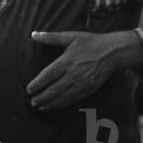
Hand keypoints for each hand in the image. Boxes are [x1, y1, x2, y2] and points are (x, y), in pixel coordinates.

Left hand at [26, 30, 141, 110]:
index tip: (29, 89)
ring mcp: (82, 83)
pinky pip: (75, 99)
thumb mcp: (70, 36)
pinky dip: (64, 104)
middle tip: (32, 102)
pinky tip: (57, 106)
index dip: (37, 84)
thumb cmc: (91, 42)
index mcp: (67, 61)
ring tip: (41, 107)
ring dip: (51, 103)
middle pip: (54, 89)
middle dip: (42, 97)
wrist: (113, 51)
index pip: (48, 75)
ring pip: (64, 97)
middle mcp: (74, 74)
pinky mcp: (90, 88)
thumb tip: (34, 34)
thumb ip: (51, 37)